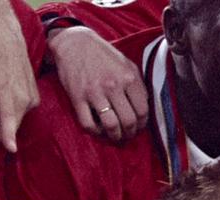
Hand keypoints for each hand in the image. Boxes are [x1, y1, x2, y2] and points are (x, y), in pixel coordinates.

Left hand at [0, 3, 37, 151]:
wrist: (8, 44)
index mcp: (6, 96)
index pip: (8, 121)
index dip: (9, 137)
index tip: (11, 149)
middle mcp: (22, 100)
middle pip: (8, 129)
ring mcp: (31, 100)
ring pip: (14, 122)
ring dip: (0, 119)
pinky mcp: (35, 100)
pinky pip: (21, 115)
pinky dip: (9, 112)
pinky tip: (2, 98)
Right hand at [49, 26, 147, 141]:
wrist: (74, 44)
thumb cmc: (102, 55)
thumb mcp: (126, 63)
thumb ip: (137, 83)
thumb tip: (144, 106)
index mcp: (128, 77)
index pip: (142, 110)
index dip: (142, 124)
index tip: (139, 127)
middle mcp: (113, 85)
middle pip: (128, 121)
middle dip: (130, 133)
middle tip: (127, 135)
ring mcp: (95, 92)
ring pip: (111, 126)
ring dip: (115, 136)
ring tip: (115, 136)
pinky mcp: (78, 98)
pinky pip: (89, 124)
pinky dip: (95, 131)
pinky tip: (98, 128)